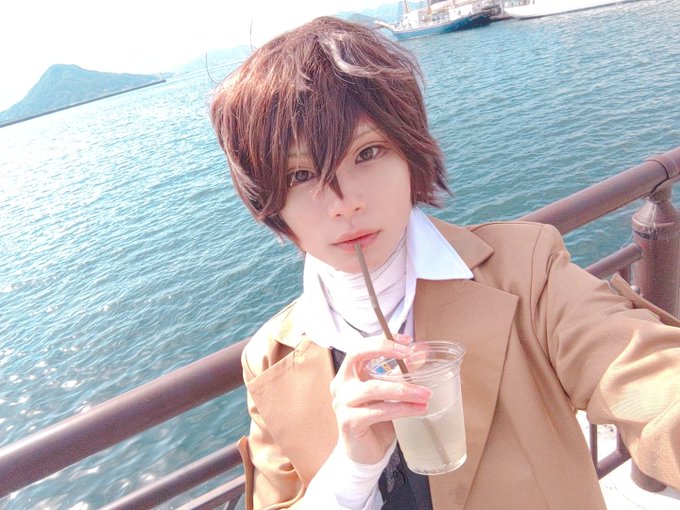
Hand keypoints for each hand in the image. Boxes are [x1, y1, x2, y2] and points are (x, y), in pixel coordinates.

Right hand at [330, 334, 431, 464]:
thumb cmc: (375, 420)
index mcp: (348, 373)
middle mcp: (341, 385)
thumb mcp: (388, 392)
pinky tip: (418, 409)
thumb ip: (401, 373)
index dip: (382, 341)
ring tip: (425, 393)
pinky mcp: (349, 422)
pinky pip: (378, 411)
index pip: (360, 347)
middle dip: (385, 351)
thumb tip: (422, 353)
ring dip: (403, 389)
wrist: (364, 454)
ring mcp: (342, 403)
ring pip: (373, 388)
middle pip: (357, 356)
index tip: (406, 341)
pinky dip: (401, 409)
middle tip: (411, 355)